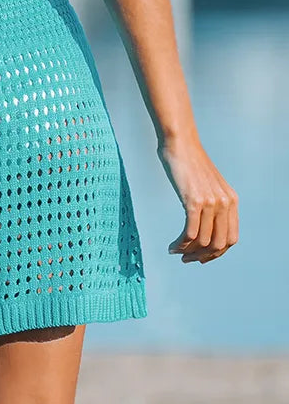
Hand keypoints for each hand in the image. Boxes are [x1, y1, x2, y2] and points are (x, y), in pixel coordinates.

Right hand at [158, 132, 238, 263]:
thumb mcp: (209, 184)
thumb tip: (205, 226)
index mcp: (231, 200)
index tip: (201, 257)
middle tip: (187, 259)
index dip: (217, 253)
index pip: (231, 239)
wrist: (180, 143)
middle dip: (202, 257)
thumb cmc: (189, 162)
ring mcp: (210, 202)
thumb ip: (213, 203)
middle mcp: (225, 203)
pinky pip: (190, 232)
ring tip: (176, 252)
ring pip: (204, 241)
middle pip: (219, 245)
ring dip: (189, 252)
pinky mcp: (194, 201)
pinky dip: (181, 244)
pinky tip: (172, 245)